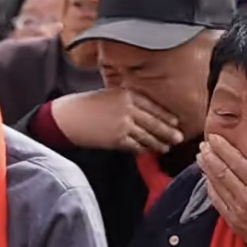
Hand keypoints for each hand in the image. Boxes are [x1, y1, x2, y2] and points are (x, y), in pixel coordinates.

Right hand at [51, 88, 182, 153]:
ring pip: (147, 136)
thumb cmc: (86, 106)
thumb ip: (127, 101)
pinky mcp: (117, 139)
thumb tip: (144, 114)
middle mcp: (128, 108)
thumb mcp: (109, 95)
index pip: (153, 106)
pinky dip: (143, 149)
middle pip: (155, 122)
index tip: (175, 122)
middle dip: (168, 131)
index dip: (166, 116)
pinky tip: (148, 151)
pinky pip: (135, 145)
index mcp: (127, 95)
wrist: (67, 118)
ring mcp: (123, 124)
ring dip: (158, 143)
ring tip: (166, 147)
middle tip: (179, 138)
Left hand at [198, 135, 246, 246]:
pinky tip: (207, 179)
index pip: (237, 162)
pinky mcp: (232, 221)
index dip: (223, 148)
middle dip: (210, 156)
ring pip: (216, 185)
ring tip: (201, 157)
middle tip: (203, 145)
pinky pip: (216, 200)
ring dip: (206, 169)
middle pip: (222, 171)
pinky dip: (210, 187)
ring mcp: (237, 210)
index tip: (214, 138)